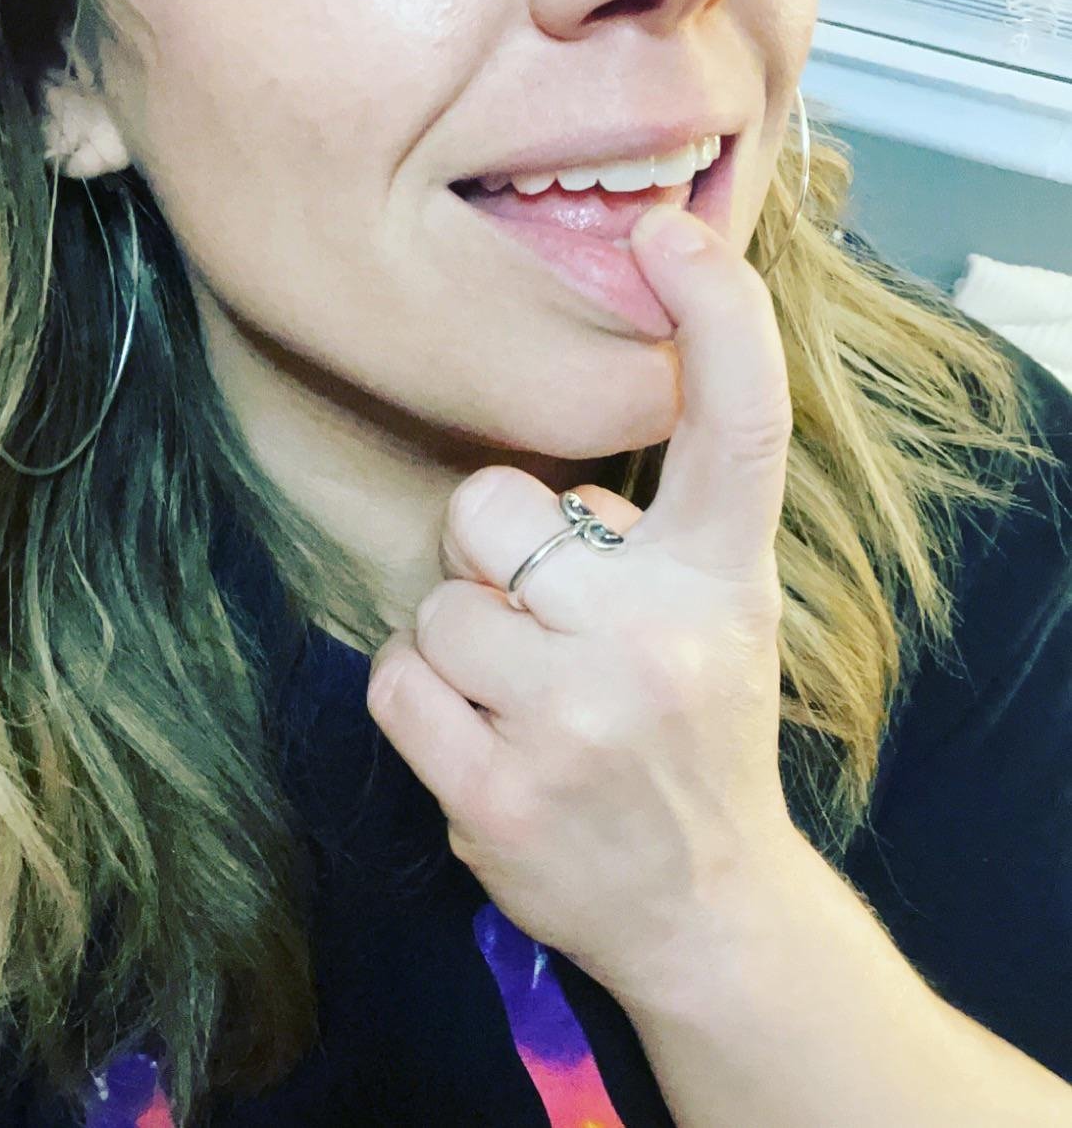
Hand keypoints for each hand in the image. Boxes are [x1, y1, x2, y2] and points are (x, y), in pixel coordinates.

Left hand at [366, 205, 800, 1008]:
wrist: (703, 903)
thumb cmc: (694, 728)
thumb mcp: (719, 614)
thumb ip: (652, 530)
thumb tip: (544, 487)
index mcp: (725, 577)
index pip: (739, 424)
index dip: (716, 315)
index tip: (671, 234)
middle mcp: (661, 635)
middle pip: (491, 508)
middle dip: (492, 555)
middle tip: (548, 625)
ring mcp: (580, 720)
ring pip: (433, 605)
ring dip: (459, 643)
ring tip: (527, 701)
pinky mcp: (501, 792)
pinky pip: (397, 679)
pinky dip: (422, 700)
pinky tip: (485, 741)